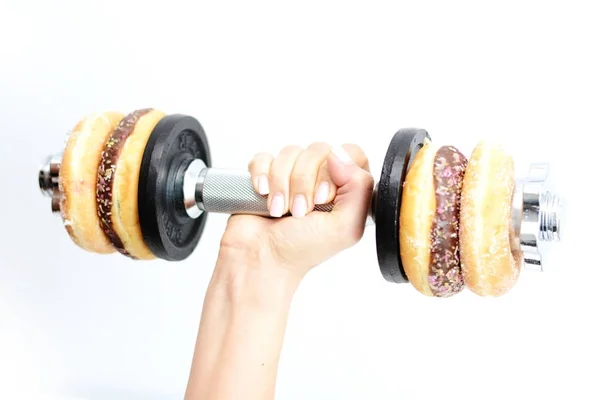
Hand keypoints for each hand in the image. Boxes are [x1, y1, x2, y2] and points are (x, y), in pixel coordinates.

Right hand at [218, 142, 373, 277]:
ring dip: (282, 184)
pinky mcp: (266, 174)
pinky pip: (265, 157)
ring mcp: (292, 175)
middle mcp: (321, 178)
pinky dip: (262, 175)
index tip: (323, 197)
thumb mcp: (346, 227)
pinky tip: (263, 194)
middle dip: (304, 182)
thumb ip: (360, 188)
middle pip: (319, 150)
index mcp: (346, 189)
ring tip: (279, 210)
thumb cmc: (302, 250)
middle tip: (299, 211)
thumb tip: (339, 155)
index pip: (350, 154)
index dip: (336, 170)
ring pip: (291, 152)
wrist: (261, 259)